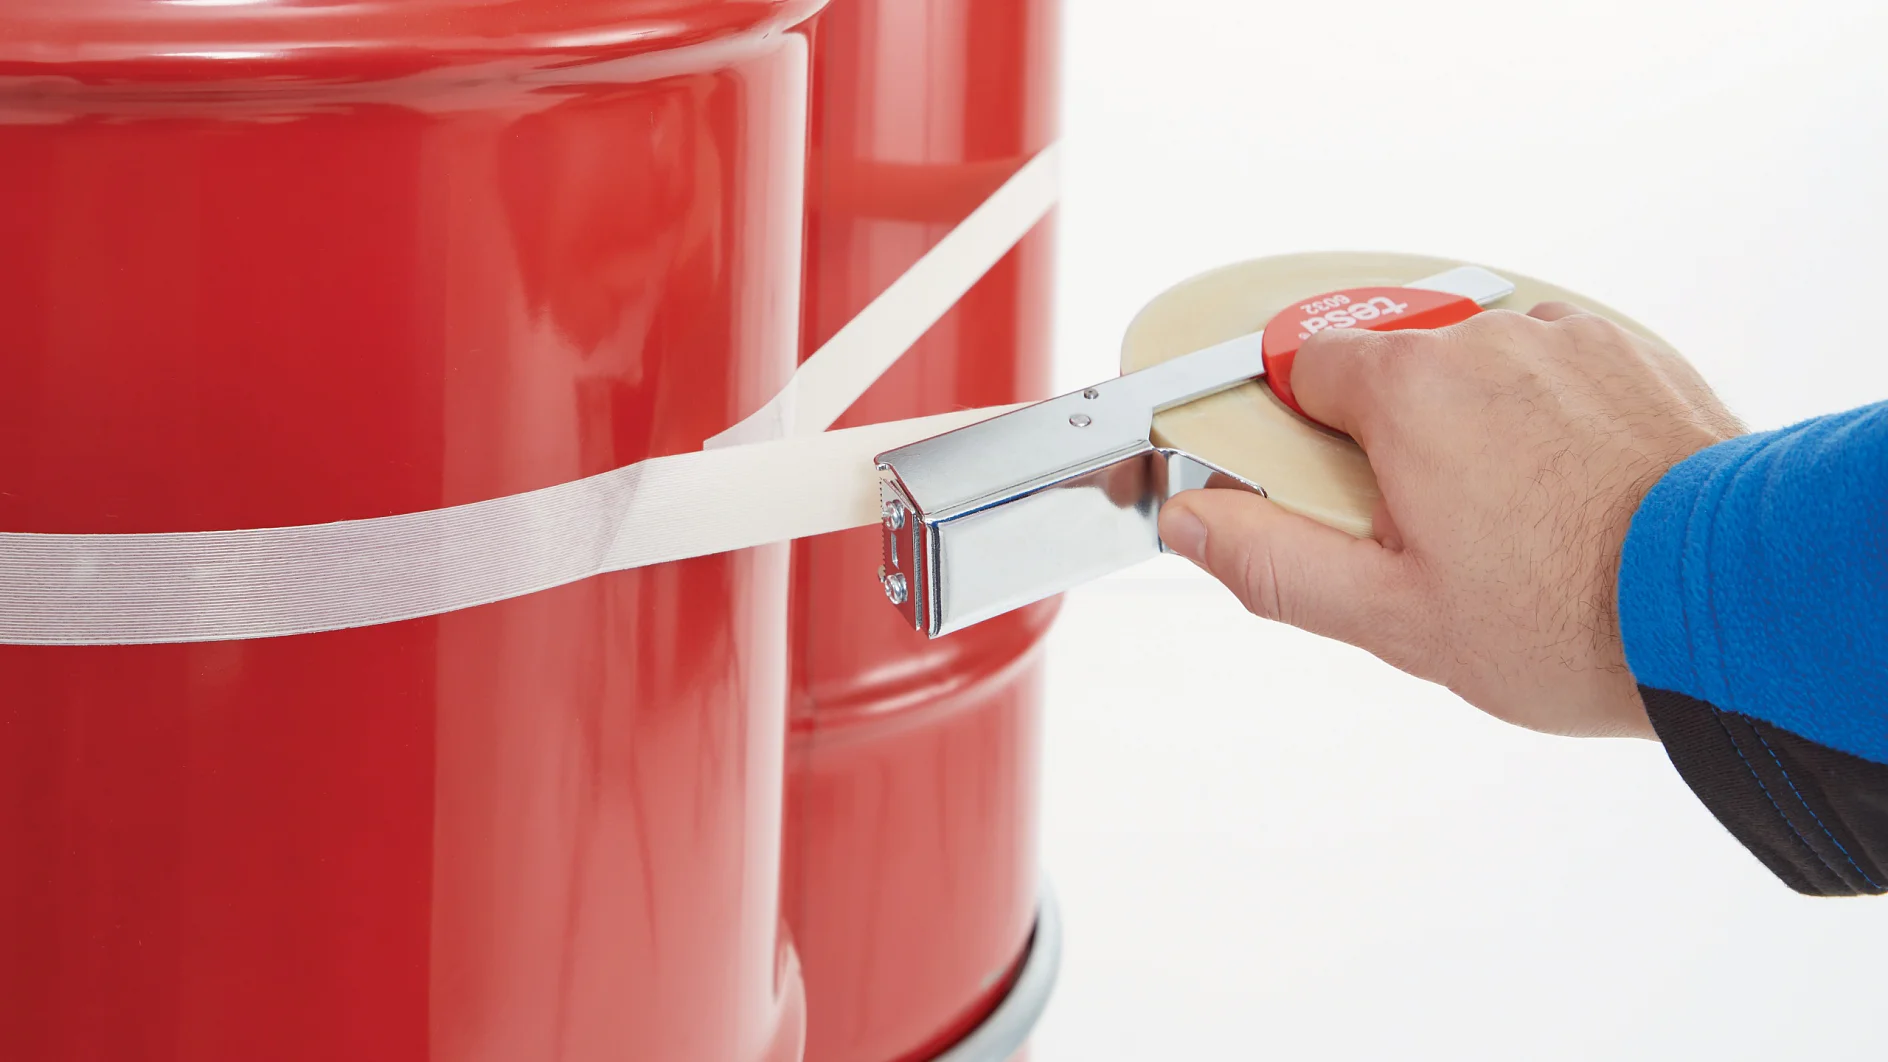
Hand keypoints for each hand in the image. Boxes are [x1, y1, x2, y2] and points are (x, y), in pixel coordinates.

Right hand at [1157, 303, 1742, 737]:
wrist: (1728, 606)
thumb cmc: (1569, 617)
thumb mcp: (1392, 616)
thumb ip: (1273, 561)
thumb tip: (1191, 524)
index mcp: (1408, 390)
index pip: (1304, 365)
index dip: (1301, 429)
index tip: (1328, 483)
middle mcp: (1485, 340)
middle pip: (1394, 367)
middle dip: (1395, 438)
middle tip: (1431, 530)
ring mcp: (1567, 340)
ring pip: (1478, 366)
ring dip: (1475, 422)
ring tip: (1516, 519)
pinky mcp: (1633, 353)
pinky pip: (1555, 368)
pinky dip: (1546, 415)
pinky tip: (1569, 490)